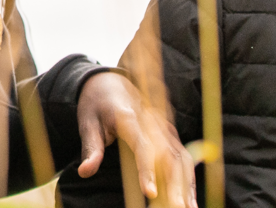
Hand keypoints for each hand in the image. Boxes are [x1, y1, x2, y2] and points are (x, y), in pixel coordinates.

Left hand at [77, 72, 195, 207]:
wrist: (110, 81)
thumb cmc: (96, 103)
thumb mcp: (87, 122)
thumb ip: (91, 148)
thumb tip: (85, 172)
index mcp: (131, 118)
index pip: (143, 146)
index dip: (148, 170)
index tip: (150, 194)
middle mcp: (153, 122)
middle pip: (170, 155)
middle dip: (176, 185)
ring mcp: (164, 127)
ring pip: (182, 156)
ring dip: (187, 184)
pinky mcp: (168, 133)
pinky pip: (183, 156)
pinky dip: (188, 177)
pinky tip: (190, 196)